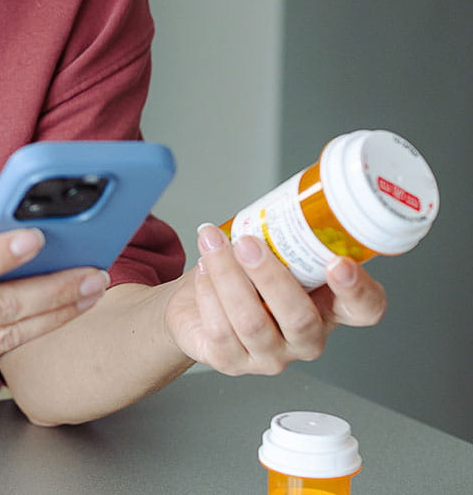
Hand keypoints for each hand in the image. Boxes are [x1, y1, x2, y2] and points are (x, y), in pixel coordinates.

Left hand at [164, 223, 386, 375]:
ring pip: (252, 322)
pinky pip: (221, 330)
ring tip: (212, 243)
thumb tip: (285, 197)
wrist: (194, 307)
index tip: (339, 264)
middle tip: (247, 243)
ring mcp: (270, 356)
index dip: (357, 291)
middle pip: (299, 318)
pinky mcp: (232, 362)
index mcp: (329, 308)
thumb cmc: (243, 278)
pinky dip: (208, 294)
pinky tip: (203, 271)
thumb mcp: (274, 255)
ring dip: (228, 276)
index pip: (365, 309)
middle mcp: (305, 339)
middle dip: (270, 276)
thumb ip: (286, 236)